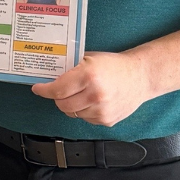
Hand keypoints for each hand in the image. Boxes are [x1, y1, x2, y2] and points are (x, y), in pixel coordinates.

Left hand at [32, 50, 150, 125]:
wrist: (141, 76)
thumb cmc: (114, 65)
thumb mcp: (89, 58)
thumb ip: (69, 68)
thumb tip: (48, 75)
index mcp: (89, 76)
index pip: (57, 90)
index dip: (44, 90)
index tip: (38, 88)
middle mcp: (95, 95)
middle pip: (62, 104)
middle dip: (57, 98)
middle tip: (60, 90)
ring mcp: (102, 110)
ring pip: (73, 113)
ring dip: (71, 104)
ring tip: (82, 93)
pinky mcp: (107, 120)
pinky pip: (85, 118)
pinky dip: (84, 110)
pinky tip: (93, 100)